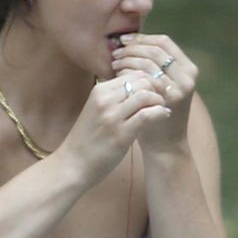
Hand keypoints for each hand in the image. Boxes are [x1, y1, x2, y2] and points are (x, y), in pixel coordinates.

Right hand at [57, 69, 171, 179]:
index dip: (149, 80)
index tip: (154, 90)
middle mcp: (105, 99)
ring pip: (146, 95)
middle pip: (142, 81)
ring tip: (162, 108)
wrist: (73, 164)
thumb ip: (113, 97)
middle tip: (161, 98)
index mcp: (100, 90)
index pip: (133, 73)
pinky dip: (160, 113)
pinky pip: (148, 114)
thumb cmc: (87, 138)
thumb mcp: (96, 109)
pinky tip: (164, 115)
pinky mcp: (122, 134)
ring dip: (159, 100)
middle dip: (156, 88)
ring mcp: (113, 116)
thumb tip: (137, 87)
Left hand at [111, 33, 196, 149]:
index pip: (164, 42)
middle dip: (132, 48)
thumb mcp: (162, 86)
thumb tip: (128, 41)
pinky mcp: (169, 97)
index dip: (142, 38)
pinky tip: (118, 75)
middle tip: (115, 52)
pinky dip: (129, 72)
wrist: (165, 144)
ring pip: (149, 61)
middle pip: (155, 49)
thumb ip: (154, 66)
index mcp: (188, 68)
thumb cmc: (157, 112)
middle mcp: (188, 76)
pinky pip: (145, 76)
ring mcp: (180, 87)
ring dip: (128, 59)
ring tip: (113, 63)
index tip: (123, 40)